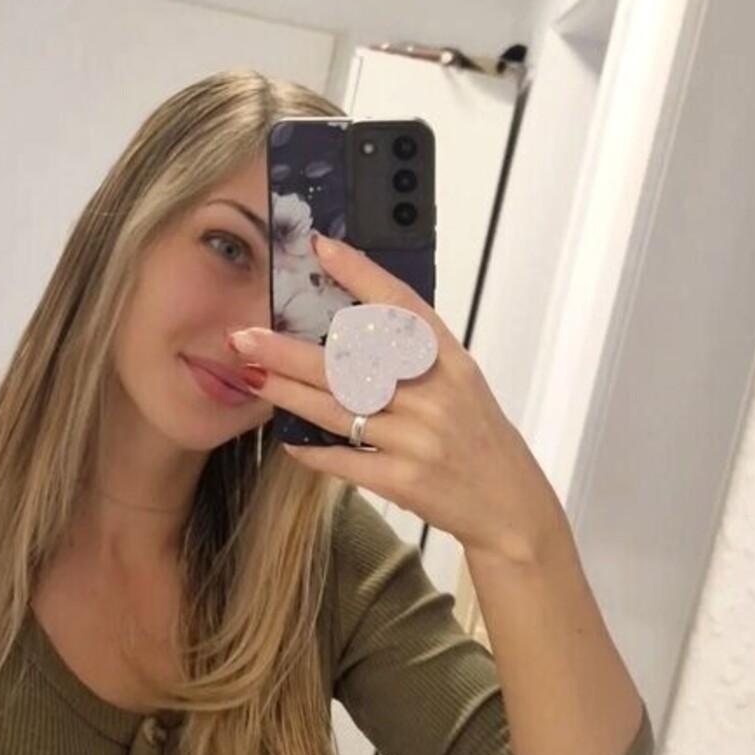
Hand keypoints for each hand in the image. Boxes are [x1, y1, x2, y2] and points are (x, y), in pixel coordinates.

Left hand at [227, 233, 568, 562]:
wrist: (510, 507)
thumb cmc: (478, 438)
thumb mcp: (461, 385)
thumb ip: (417, 357)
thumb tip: (353, 324)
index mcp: (452, 363)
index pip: (401, 307)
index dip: (361, 274)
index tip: (321, 247)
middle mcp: (436, 396)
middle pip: (352, 364)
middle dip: (290, 349)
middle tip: (244, 335)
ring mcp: (419, 440)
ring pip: (338, 409)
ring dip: (286, 392)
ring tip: (249, 375)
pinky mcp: (405, 481)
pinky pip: (345, 461)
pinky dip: (312, 450)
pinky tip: (285, 439)